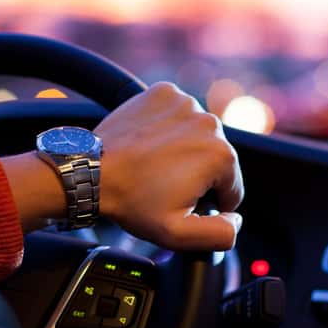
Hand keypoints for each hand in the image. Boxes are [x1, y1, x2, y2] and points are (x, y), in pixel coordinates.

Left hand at [95, 82, 243, 250]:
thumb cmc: (132, 201)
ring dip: (185, 149)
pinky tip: (151, 144)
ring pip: (198, 135)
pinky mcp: (164, 93)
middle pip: (216, 159)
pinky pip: (178, 114)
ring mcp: (186, 103)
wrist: (91, 171)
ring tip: (155, 165)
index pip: (232, 187)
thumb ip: (220, 234)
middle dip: (197, 175)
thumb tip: (236, 220)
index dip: (210, 203)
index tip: (181, 202)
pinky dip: (169, 127)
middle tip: (164, 185)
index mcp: (221, 155)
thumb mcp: (178, 234)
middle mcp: (209, 123)